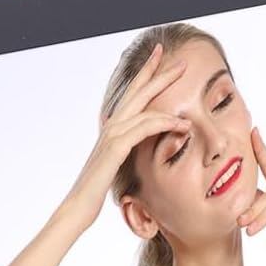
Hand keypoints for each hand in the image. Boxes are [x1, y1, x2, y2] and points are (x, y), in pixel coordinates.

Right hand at [56, 42, 191, 233]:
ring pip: (143, 107)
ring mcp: (111, 136)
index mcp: (112, 128)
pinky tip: (181, 124)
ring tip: (188, 85)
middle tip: (177, 57)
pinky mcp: (114, 149)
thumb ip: (123, 149)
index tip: (161, 59)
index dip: (146, 75)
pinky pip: (143, 129)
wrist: (77, 207)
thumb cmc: (95, 191)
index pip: (132, 96)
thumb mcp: (113, 164)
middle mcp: (111, 126)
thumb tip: (132, 143)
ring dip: (168, 96)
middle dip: (157, 71)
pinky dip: (163, 123)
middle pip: (137, 91)